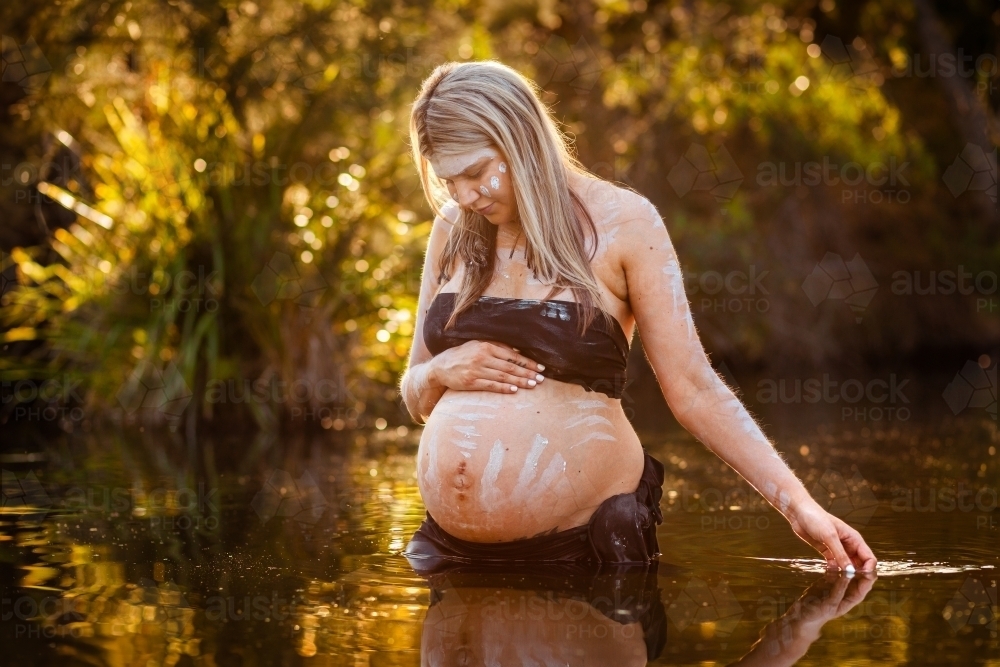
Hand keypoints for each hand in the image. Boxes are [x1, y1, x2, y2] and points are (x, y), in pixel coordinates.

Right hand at [430, 340, 545, 392]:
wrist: (441, 366)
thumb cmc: (463, 355)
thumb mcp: (478, 345)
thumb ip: (496, 347)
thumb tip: (517, 352)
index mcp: (486, 346)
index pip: (512, 355)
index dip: (527, 362)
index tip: (540, 368)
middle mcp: (482, 357)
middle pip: (510, 367)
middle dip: (527, 373)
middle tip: (541, 379)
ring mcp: (476, 370)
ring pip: (503, 376)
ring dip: (519, 382)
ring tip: (532, 385)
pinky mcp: (471, 382)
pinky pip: (490, 385)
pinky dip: (503, 388)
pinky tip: (514, 390)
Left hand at [785, 500, 877, 572]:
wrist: (798, 513)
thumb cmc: (816, 518)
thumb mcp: (829, 536)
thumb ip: (840, 554)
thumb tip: (851, 571)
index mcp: (854, 539)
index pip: (869, 558)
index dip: (868, 569)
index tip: (862, 579)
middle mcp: (848, 545)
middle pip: (859, 564)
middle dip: (857, 574)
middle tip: (850, 583)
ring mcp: (838, 549)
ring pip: (847, 565)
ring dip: (845, 573)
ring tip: (839, 580)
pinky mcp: (827, 551)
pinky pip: (835, 564)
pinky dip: (834, 570)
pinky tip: (829, 572)